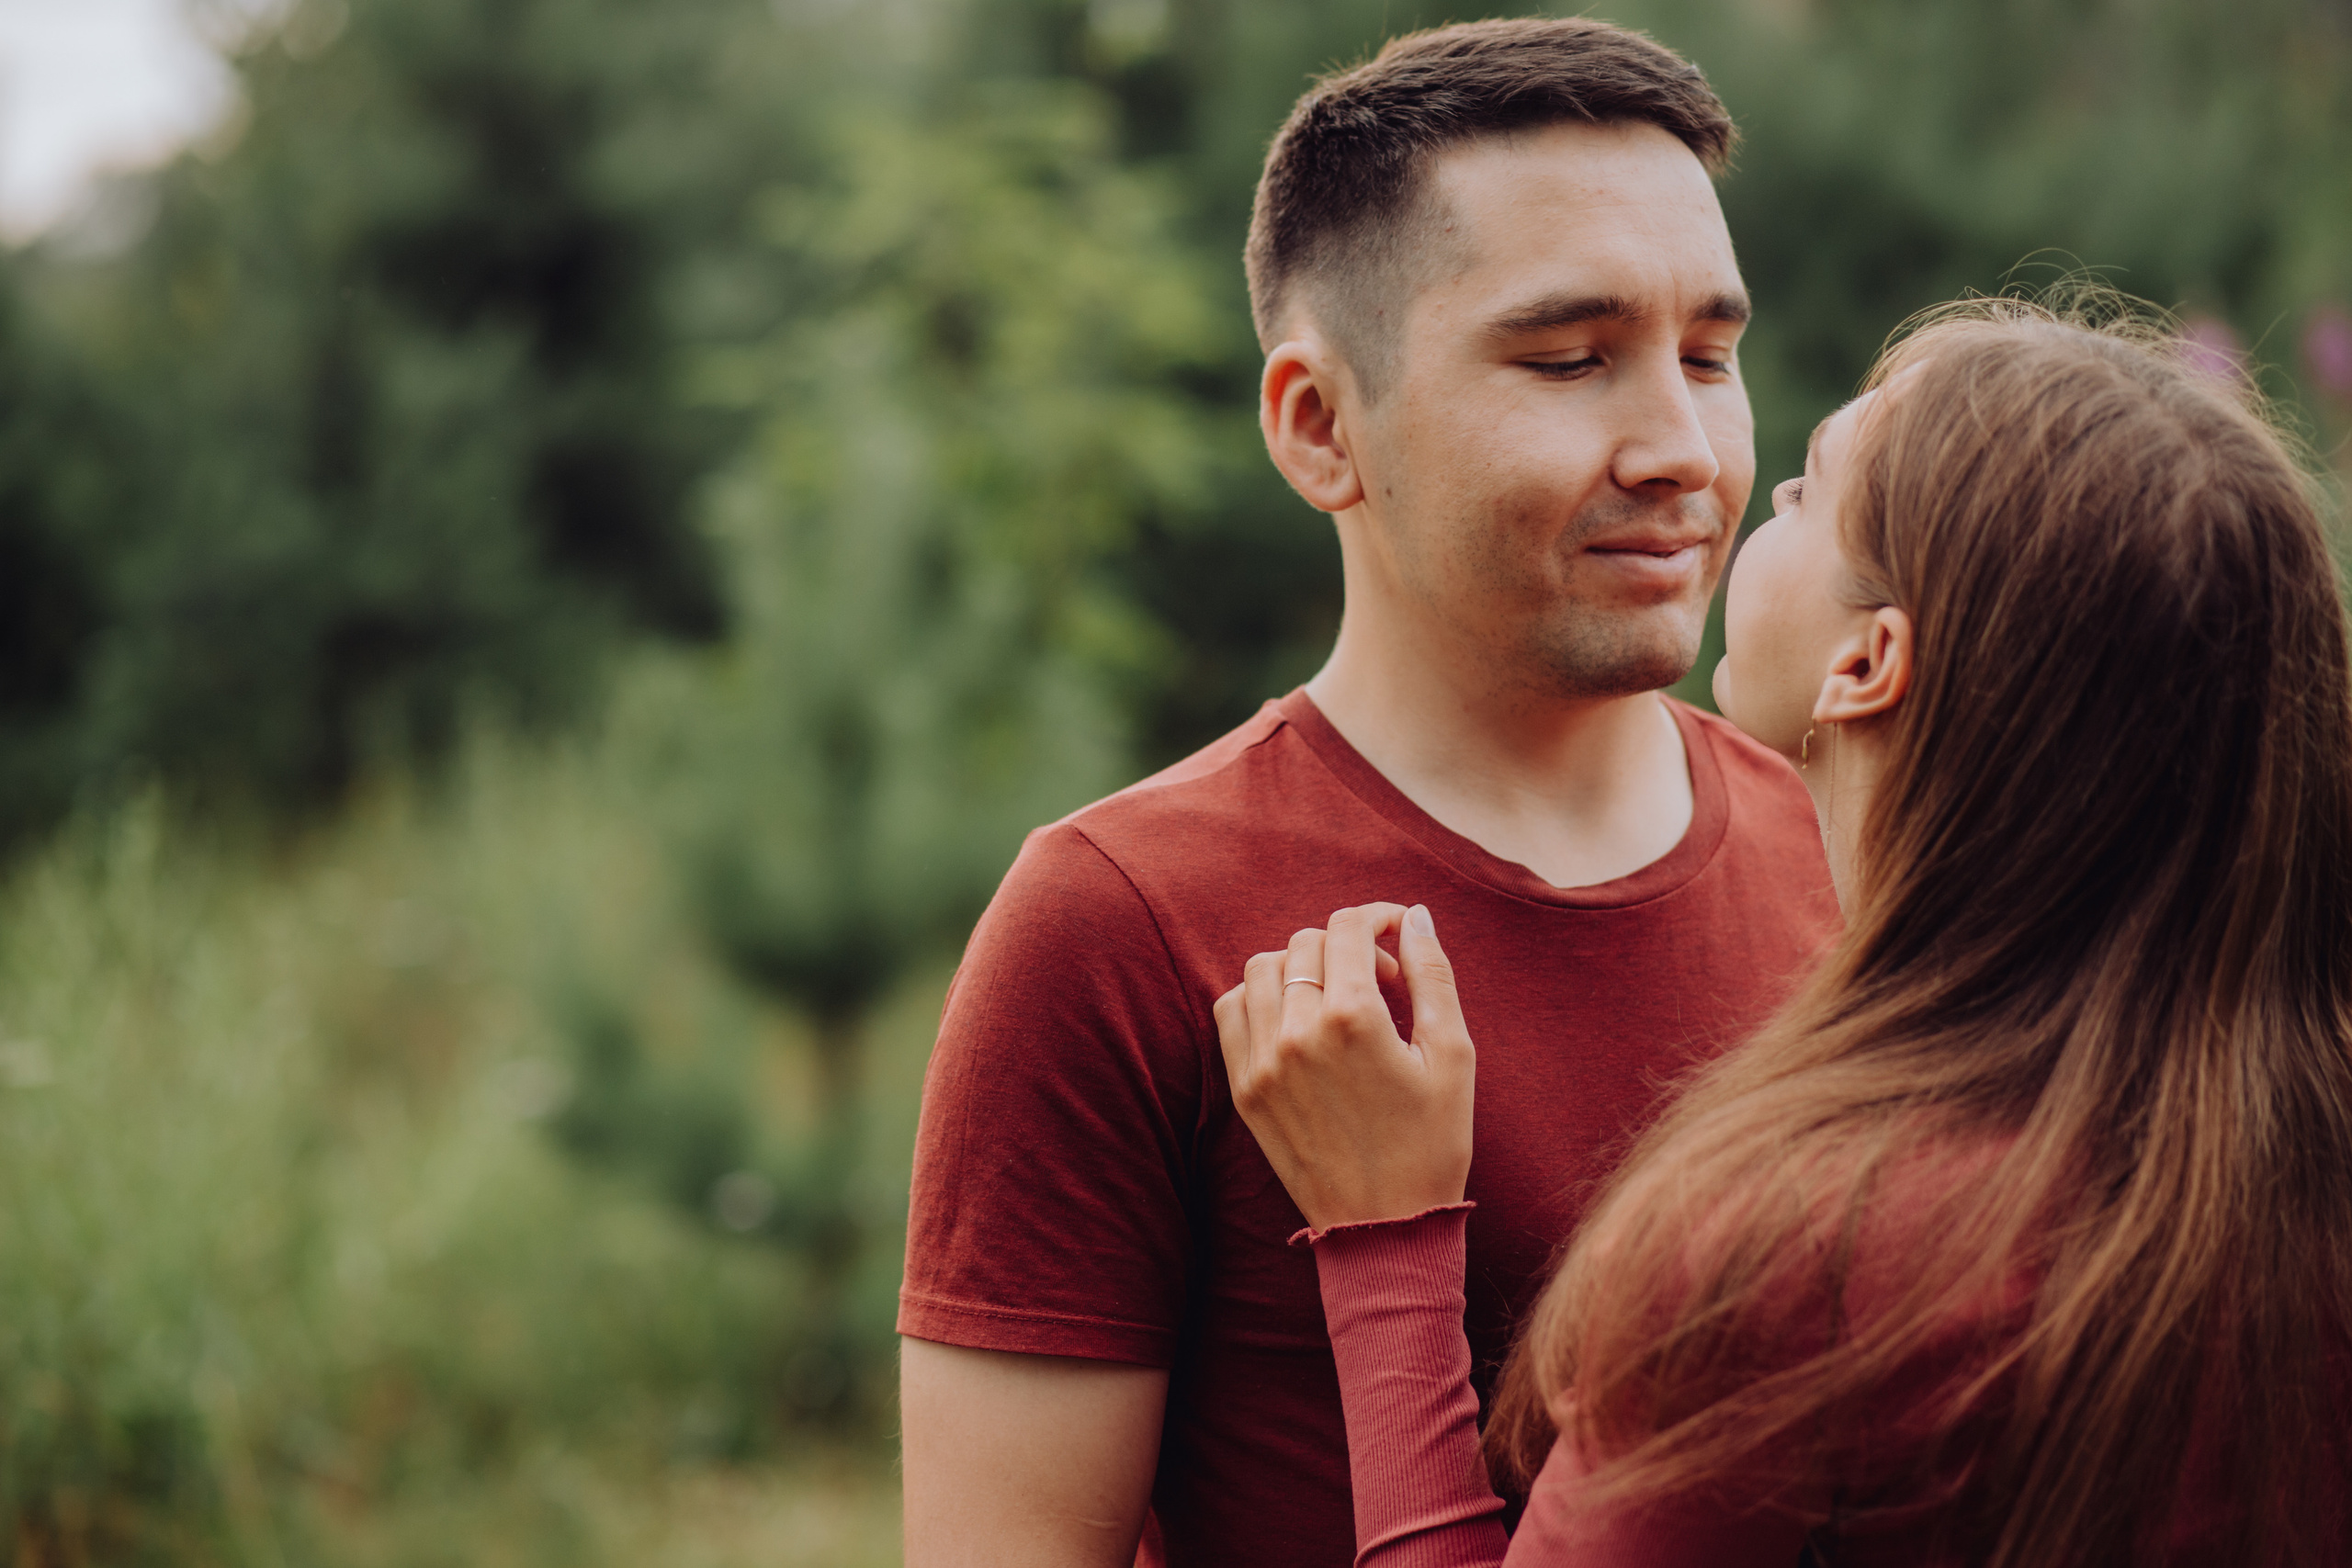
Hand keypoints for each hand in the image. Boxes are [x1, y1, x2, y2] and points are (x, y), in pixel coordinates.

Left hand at [1213, 903, 1474, 1230]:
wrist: (1386, 1228)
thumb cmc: (1433, 1143)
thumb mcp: (1453, 1055)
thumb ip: (1432, 974)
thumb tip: (1413, 916)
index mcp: (1353, 1019)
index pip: (1347, 927)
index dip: (1377, 917)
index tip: (1396, 933)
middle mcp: (1296, 1032)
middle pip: (1306, 942)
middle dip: (1347, 945)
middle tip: (1382, 982)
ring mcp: (1262, 1061)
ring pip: (1261, 967)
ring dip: (1300, 964)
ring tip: (1336, 996)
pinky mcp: (1244, 1088)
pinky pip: (1231, 1011)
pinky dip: (1259, 997)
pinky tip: (1295, 1018)